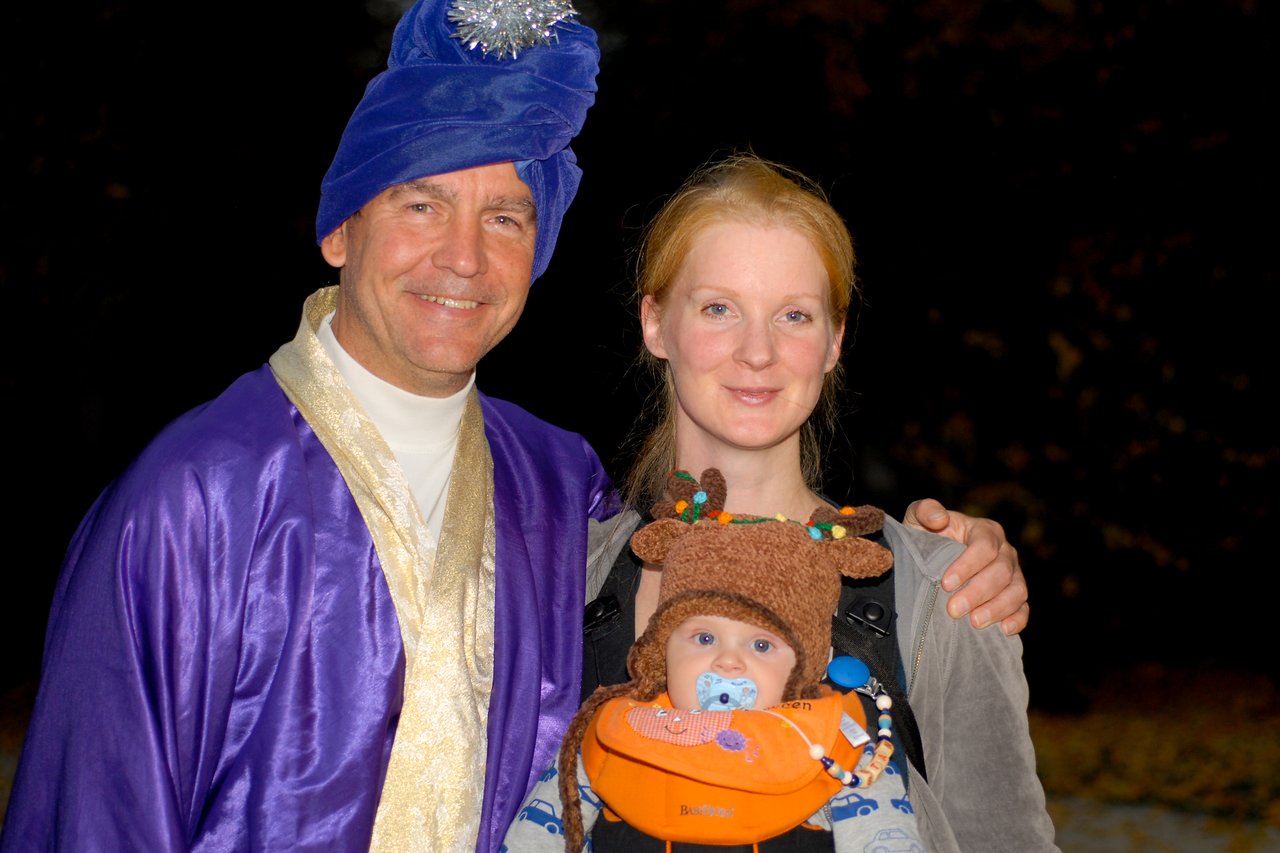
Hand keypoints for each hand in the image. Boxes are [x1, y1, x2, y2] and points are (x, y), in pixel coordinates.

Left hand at [902, 499, 1028, 634]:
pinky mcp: (1015, 595)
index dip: (967, 565)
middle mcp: (1004, 551)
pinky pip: (1023, 607)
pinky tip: (1004, 630)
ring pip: (1016, 590)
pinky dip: (1017, 619)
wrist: (931, 560)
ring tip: (974, 622)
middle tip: (954, 610)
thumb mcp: (918, 519)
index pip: (984, 546)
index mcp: (985, 530)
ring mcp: (1013, 574)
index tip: (945, 583)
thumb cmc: (926, 536)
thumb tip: (938, 518)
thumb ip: (925, 511)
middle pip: (1001, 572)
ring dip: (997, 608)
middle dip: (977, 592)